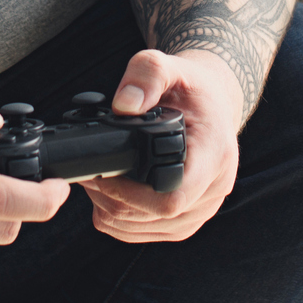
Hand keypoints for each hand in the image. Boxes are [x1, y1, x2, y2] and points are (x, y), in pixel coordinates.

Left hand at [83, 48, 243, 243]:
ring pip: (142, 230)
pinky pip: (142, 235)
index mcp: (214, 155)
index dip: (130, 193)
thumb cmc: (192, 89)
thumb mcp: (172, 67)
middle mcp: (212, 191)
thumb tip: (123, 105)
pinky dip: (117, 219)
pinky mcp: (184, 222)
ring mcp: (199, 212)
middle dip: (110, 198)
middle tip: (88, 172)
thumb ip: (147, 75)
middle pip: (152, 217)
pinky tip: (108, 195)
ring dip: (110, 210)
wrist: (212, 106)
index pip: (173, 197)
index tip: (104, 172)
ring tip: (97, 180)